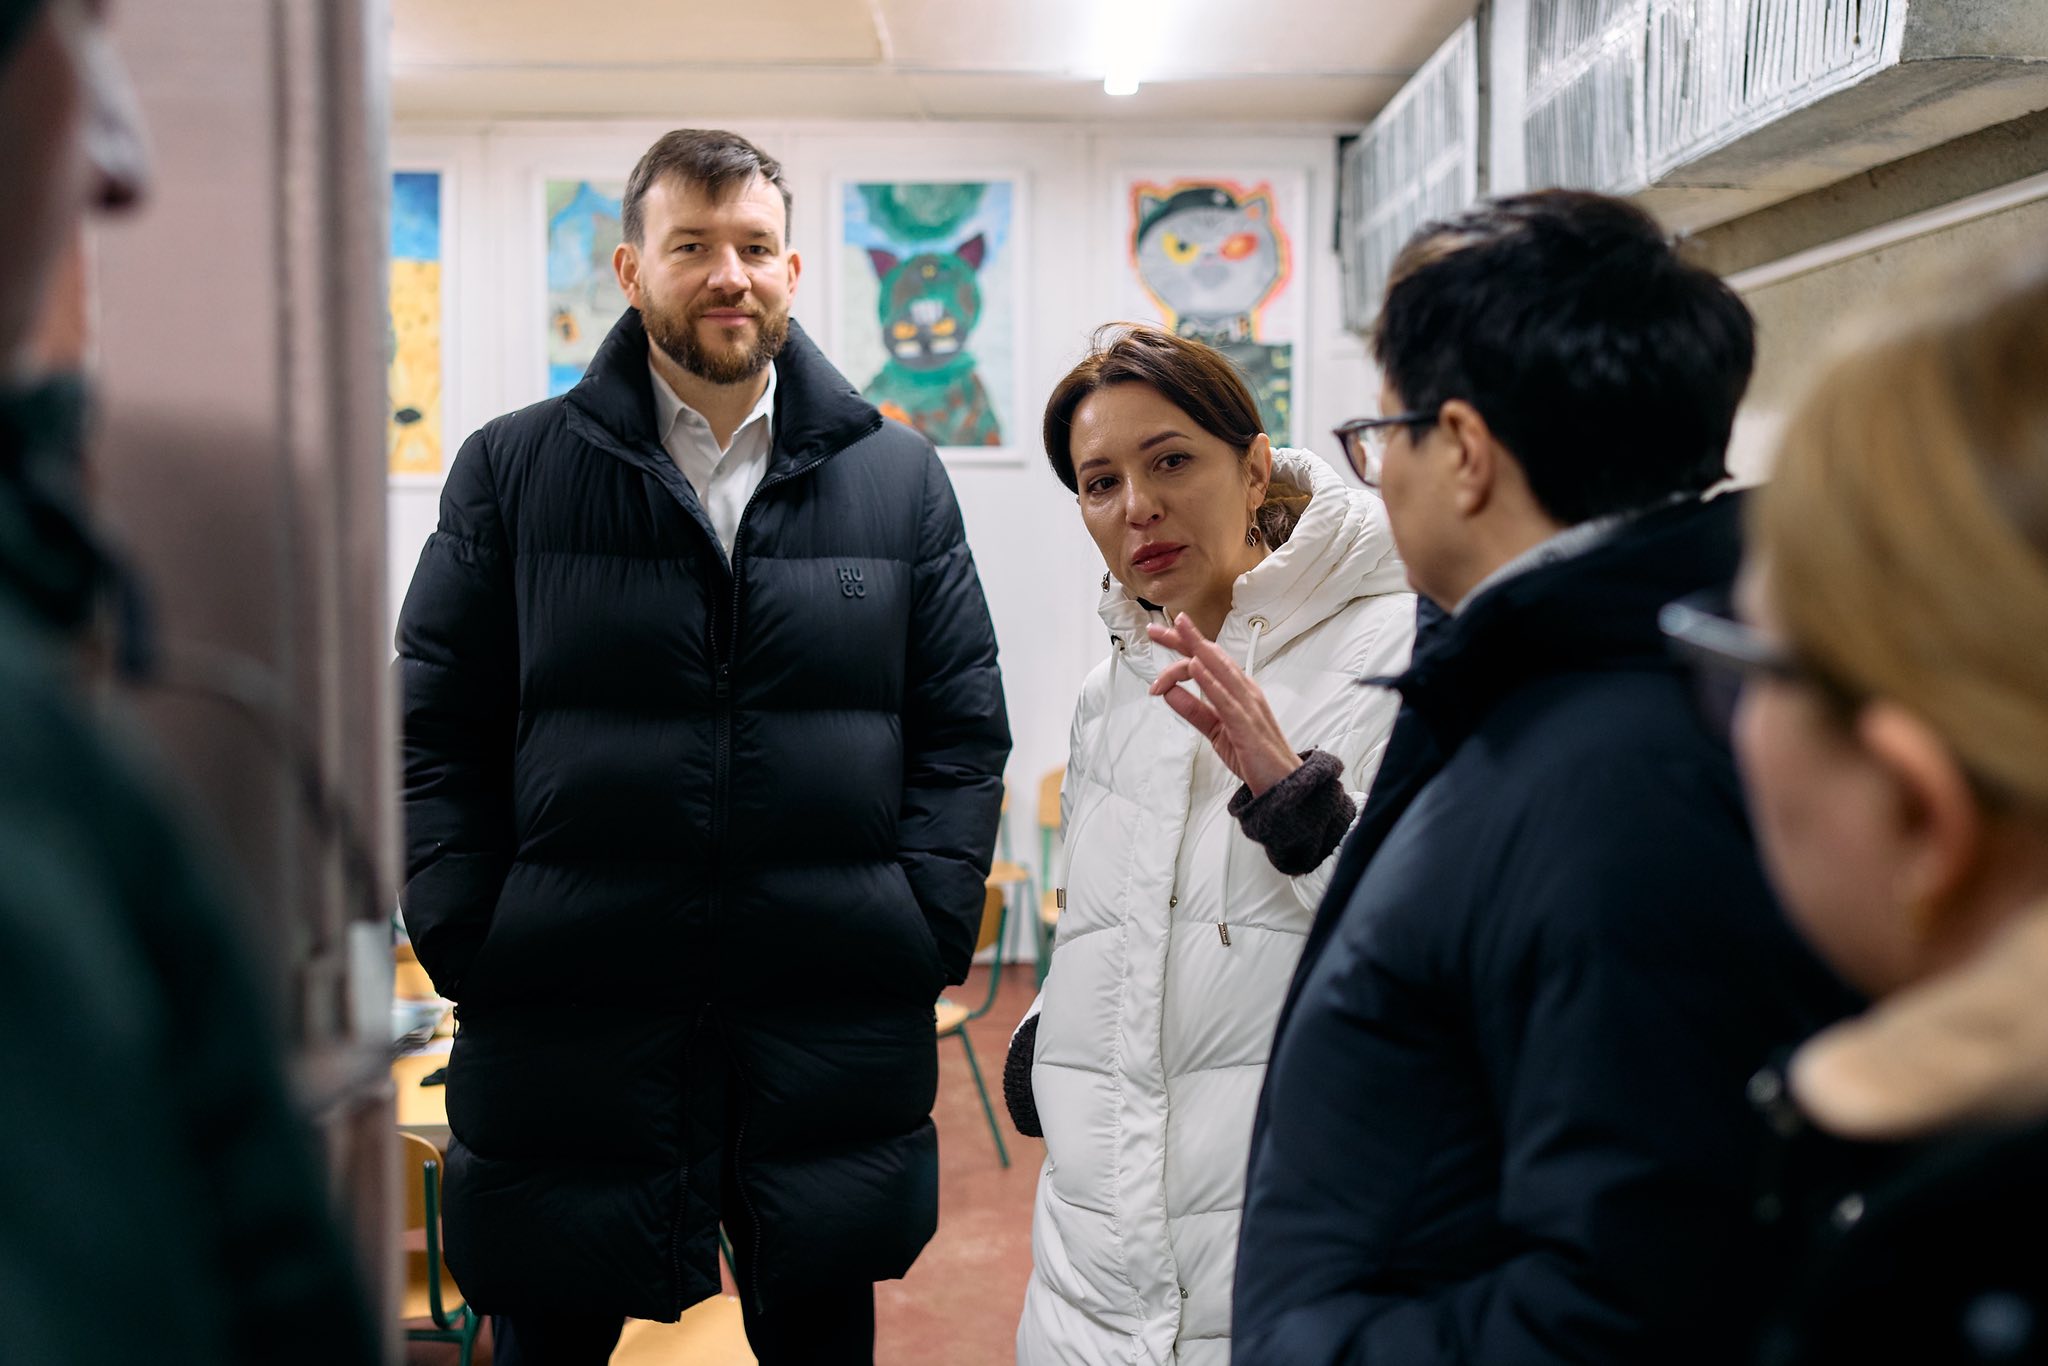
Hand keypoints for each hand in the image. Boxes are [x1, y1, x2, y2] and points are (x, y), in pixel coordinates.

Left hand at [1147, 613, 1302, 796]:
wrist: (1283, 782)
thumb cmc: (1254, 755)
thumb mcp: (1215, 730)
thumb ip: (1194, 711)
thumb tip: (1169, 692)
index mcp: (1238, 690)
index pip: (1208, 660)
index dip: (1183, 645)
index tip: (1158, 637)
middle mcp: (1244, 690)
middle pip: (1211, 656)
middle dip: (1183, 639)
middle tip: (1155, 628)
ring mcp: (1247, 705)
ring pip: (1220, 670)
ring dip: (1196, 649)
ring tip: (1177, 630)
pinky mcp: (1246, 724)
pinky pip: (1225, 699)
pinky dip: (1210, 682)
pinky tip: (1195, 667)